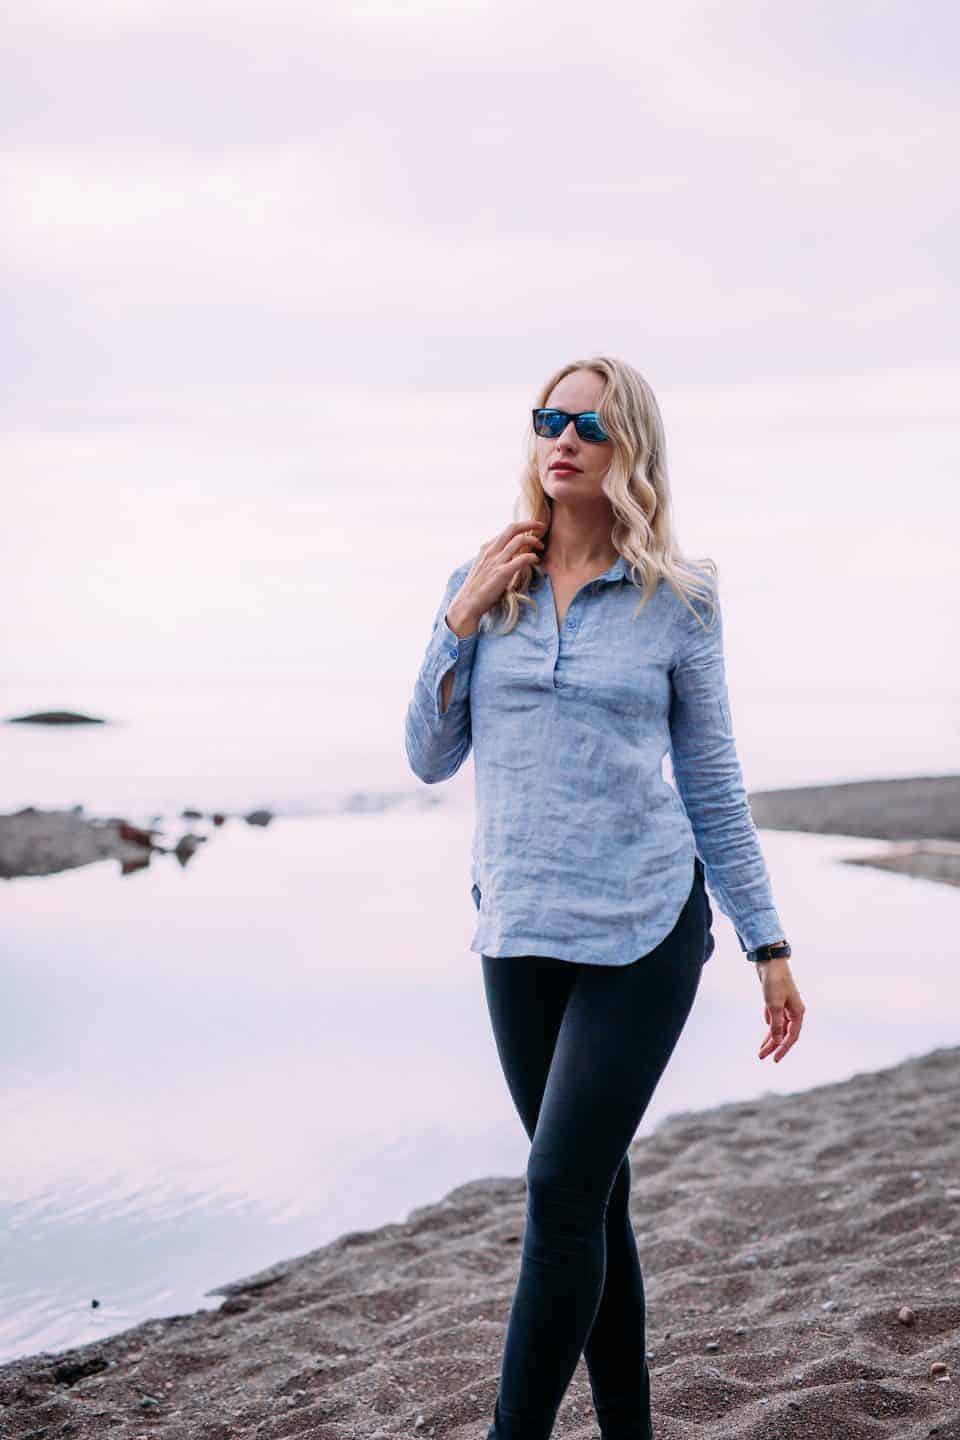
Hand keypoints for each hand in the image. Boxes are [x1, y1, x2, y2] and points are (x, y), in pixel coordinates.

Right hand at [446, 519, 547, 635]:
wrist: (467, 604)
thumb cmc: (476, 589)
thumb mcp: (483, 567)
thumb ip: (494, 559)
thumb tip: (509, 556)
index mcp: (486, 548)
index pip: (507, 530)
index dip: (522, 528)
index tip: (531, 531)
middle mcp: (491, 551)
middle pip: (512, 528)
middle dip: (529, 524)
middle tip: (541, 527)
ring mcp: (496, 561)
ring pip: (519, 540)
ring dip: (534, 540)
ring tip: (541, 546)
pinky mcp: (502, 573)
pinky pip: (521, 559)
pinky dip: (531, 557)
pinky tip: (535, 560)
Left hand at [755, 958, 804, 1062]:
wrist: (770, 961)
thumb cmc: (774, 981)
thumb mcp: (774, 1004)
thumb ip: (776, 1023)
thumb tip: (776, 1040)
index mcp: (797, 1012)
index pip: (791, 1036)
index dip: (783, 1049)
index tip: (774, 1060)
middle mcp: (794, 1010)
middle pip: (784, 1033)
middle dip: (773, 1046)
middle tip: (762, 1057)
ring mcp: (785, 1005)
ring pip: (778, 1026)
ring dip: (770, 1038)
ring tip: (760, 1050)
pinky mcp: (777, 1000)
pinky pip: (775, 1018)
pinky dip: (770, 1025)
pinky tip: (766, 1030)